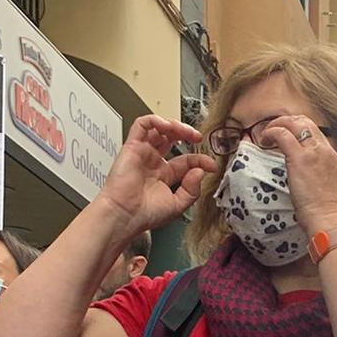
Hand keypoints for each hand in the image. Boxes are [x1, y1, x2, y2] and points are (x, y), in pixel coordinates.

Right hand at [98, 115, 217, 235]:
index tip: (211, 165)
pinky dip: (156, 121)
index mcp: (165, 175)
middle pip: (172, 139)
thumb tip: (199, 171)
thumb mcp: (178, 205)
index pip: (186, 160)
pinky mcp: (132, 146)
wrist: (126, 215)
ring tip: (186, 131)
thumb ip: (192, 189)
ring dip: (174, 125)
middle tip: (198, 138)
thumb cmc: (146, 214)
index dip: (200, 160)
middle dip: (187, 134)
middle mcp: (154, 162)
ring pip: (158, 129)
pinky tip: (168, 127)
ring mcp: (143, 153)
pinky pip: (142, 125)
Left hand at [260, 116, 336, 234]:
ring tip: (267, 134)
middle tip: (274, 130)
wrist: (328, 220)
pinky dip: (270, 132)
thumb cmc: (326, 211)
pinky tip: (264, 140)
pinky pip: (282, 134)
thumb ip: (317, 173)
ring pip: (294, 123)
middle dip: (287, 121)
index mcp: (332, 156)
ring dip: (277, 124)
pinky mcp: (299, 158)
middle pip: (305, 121)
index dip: (298, 129)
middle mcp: (325, 149)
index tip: (287, 135)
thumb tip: (303, 173)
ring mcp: (313, 152)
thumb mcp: (327, 185)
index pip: (315, 132)